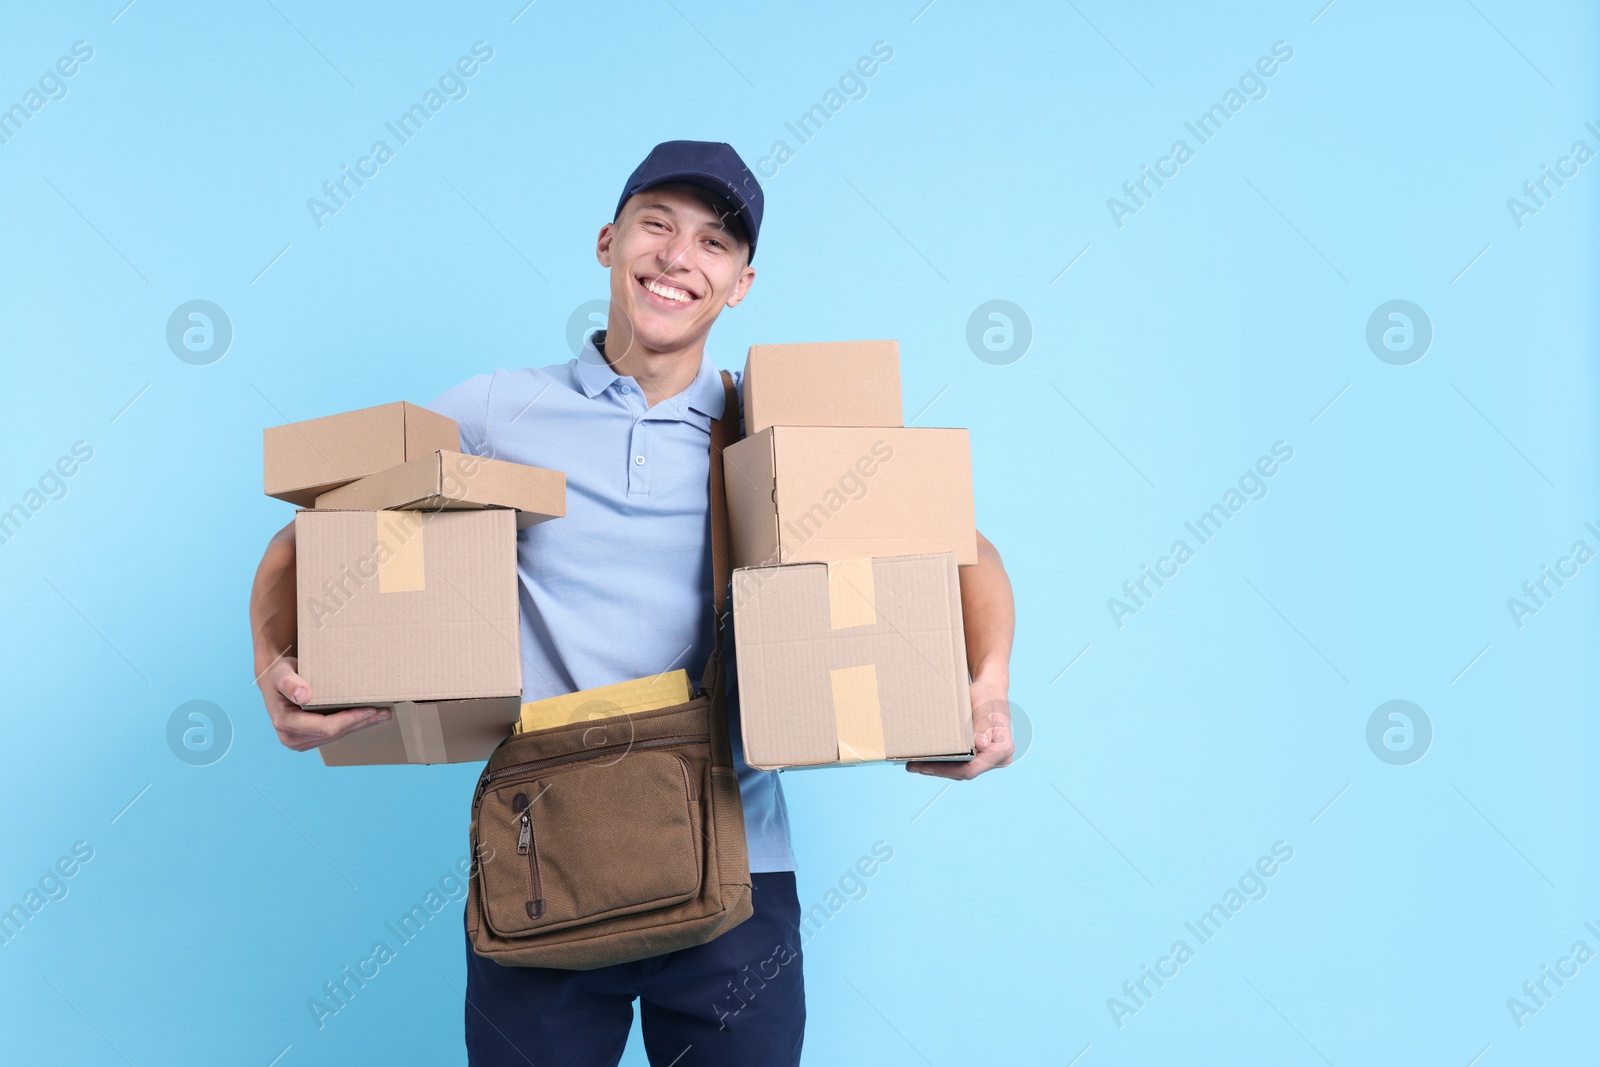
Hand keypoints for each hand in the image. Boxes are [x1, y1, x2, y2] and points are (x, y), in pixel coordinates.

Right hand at [258, 655, 387, 751]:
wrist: (274, 680)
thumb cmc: (279, 674)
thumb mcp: (281, 672)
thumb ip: (289, 682)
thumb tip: (304, 696)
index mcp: (286, 724)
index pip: (326, 727)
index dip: (350, 720)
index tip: (371, 710)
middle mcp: (292, 738)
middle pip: (335, 734)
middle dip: (360, 723)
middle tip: (385, 712)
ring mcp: (300, 741)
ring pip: (337, 736)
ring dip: (360, 726)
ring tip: (382, 715)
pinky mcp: (309, 739)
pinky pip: (335, 734)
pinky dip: (352, 725)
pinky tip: (367, 718)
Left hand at [906, 671, 1013, 779]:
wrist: (990, 691)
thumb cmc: (987, 696)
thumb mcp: (984, 706)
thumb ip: (983, 724)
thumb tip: (981, 744)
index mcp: (1002, 750)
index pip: (971, 769)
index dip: (946, 770)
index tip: (925, 765)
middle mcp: (998, 759)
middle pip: (964, 772)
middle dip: (938, 770)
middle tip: (912, 766)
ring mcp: (989, 759)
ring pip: (961, 770)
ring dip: (938, 768)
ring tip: (915, 764)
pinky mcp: (981, 756)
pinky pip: (961, 763)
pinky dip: (944, 762)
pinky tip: (927, 759)